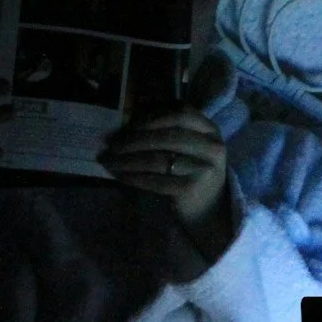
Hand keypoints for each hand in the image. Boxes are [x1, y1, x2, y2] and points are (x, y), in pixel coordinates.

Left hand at [101, 105, 232, 257]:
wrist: (210, 207)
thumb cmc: (192, 170)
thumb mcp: (189, 144)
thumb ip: (167, 128)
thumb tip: (129, 120)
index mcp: (209, 130)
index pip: (181, 113)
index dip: (153, 117)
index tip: (130, 124)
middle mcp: (211, 147)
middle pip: (167, 136)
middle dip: (135, 140)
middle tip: (112, 145)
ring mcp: (203, 169)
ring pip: (159, 159)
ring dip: (129, 160)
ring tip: (110, 160)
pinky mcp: (191, 189)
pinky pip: (156, 181)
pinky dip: (134, 177)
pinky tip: (120, 175)